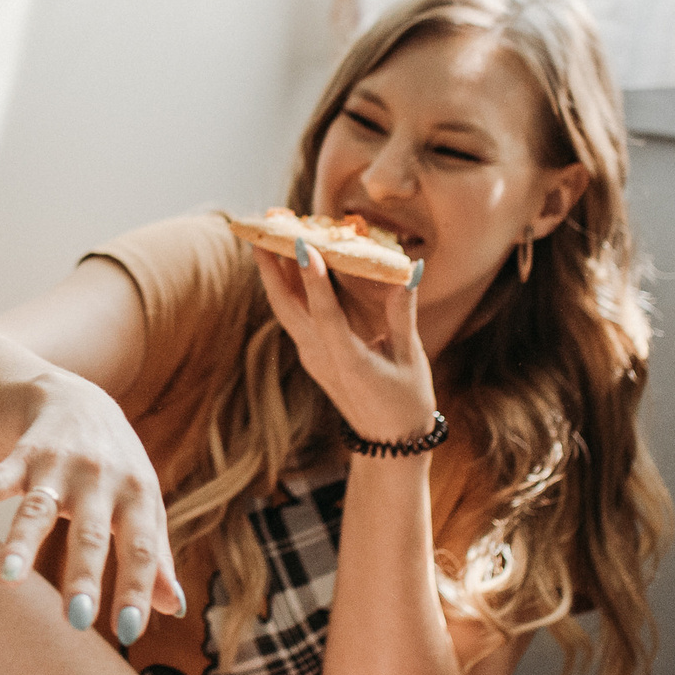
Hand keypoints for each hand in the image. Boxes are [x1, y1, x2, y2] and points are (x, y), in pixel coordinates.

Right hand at [0, 367, 184, 642]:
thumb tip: (174, 609)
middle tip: (75, 619)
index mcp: (137, 495)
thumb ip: (155, 555)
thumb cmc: (116, 465)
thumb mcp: (143, 502)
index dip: (136, 589)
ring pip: (38, 508)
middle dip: (82, 575)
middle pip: (89, 533)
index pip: (139, 548)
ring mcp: (58, 465)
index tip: (129, 632)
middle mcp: (99, 479)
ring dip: (21, 542)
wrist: (76, 396)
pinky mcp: (21, 454)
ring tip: (7, 578)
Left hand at [255, 242, 437, 444]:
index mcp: (349, 361)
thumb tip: (408, 273)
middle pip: (287, 308)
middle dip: (271, 267)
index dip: (315, 281)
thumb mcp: (411, 359)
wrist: (388, 445)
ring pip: (285, 310)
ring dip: (274, 275)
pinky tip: (289, 266)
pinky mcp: (312, 356)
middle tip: (262, 229)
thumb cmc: (407, 402)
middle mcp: (322, 358)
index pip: (326, 315)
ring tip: (267, 238)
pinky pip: (294, 317)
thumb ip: (403, 316)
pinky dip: (289, 289)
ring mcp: (312, 357)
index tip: (305, 247)